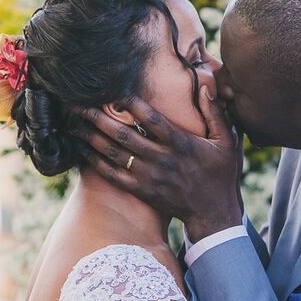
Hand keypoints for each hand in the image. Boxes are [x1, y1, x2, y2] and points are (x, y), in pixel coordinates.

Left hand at [74, 85, 243, 240]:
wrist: (213, 213)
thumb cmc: (221, 174)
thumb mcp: (227, 142)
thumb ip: (215, 114)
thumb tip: (205, 87)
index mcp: (180, 143)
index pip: (151, 118)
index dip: (131, 103)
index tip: (113, 90)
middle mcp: (161, 158)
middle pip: (124, 134)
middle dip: (98, 118)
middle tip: (78, 104)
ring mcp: (149, 176)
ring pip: (114, 153)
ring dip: (91, 137)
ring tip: (73, 123)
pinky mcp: (141, 190)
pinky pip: (113, 175)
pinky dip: (95, 162)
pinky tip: (82, 150)